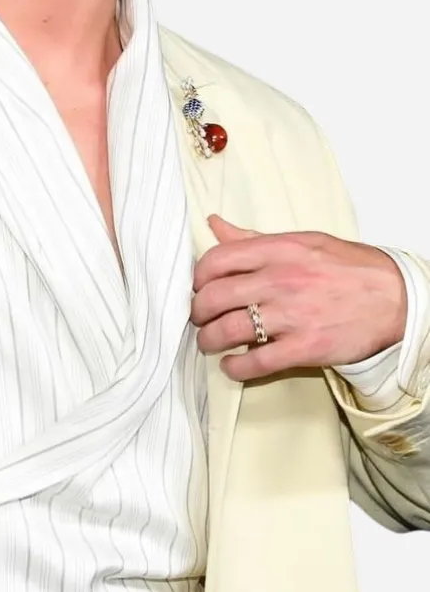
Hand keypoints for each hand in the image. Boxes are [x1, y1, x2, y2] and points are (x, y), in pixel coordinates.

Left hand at [190, 214, 406, 381]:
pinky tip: (231, 365)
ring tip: (209, 342)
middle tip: (199, 317)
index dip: (198, 276)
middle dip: (197, 311)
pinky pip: (256, 362)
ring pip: (228, 330)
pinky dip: (236, 367)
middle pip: (214, 297)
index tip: (198, 287)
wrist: (394, 297)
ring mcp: (291, 316)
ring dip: (209, 340)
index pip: (216, 260)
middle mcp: (279, 281)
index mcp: (276, 251)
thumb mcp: (300, 241)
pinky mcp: (305, 348)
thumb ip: (253, 239)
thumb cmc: (347, 267)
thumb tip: (215, 224)